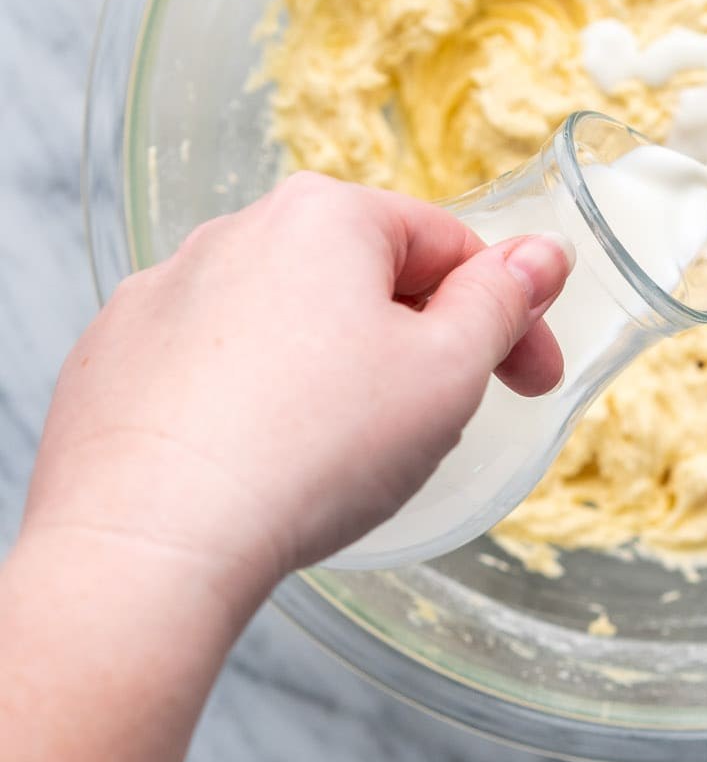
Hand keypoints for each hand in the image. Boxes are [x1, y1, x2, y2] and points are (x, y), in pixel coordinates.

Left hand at [20, 172, 574, 614]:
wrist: (145, 547)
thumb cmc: (313, 449)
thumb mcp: (446, 371)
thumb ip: (503, 300)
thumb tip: (541, 253)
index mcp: (325, 215)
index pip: (449, 245)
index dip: (508, 315)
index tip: (530, 381)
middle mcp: (235, 232)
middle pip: (365, 277)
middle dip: (420, 342)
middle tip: (444, 423)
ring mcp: (161, 294)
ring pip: (287, 320)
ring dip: (336, 369)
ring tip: (345, 456)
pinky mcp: (111, 358)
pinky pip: (211, 363)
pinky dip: (252, 398)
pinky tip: (262, 461)